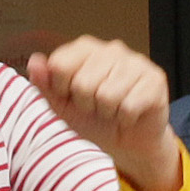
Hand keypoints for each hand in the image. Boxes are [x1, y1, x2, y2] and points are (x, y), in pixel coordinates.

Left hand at [24, 36, 182, 190]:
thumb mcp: (62, 105)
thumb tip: (35, 61)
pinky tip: (130, 114)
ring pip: (107, 96)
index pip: (59, 65)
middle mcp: (111, 49)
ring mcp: (135, 62)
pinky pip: (129, 106)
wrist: (127, 142)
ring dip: (107, 113)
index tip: (72, 96)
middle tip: (97, 107)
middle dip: (87, 105)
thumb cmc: (94, 119)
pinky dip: (126, 119)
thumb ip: (45, 84)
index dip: (62, 90)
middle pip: (82, 83)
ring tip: (113, 110)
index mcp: (84, 48)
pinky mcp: (154, 79)